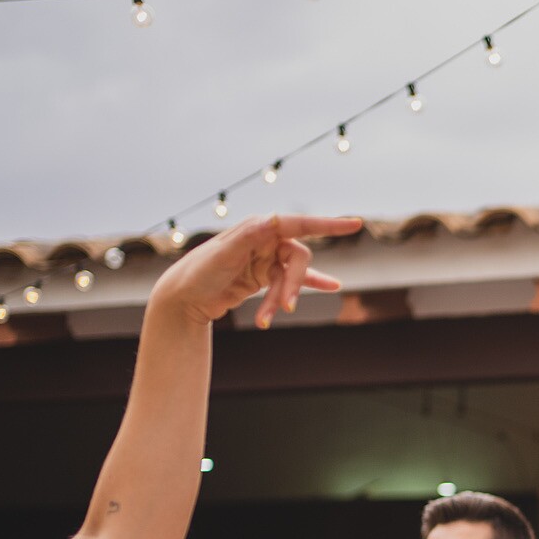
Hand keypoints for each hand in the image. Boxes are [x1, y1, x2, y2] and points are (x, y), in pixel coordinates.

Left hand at [146, 213, 361, 329]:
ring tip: (267, 318)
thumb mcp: (223, 254)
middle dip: (292, 285)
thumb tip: (273, 220)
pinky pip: (291, 283)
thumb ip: (250, 235)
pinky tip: (332, 287)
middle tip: (285, 308)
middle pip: (297, 260)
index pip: (299, 224)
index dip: (328, 225)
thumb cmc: (199, 273)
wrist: (183, 298)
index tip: (355, 225)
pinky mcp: (263, 277)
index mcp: (257, 228)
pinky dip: (306, 288)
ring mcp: (264, 259)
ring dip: (282, 298)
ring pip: (291, 278)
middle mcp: (264, 240)